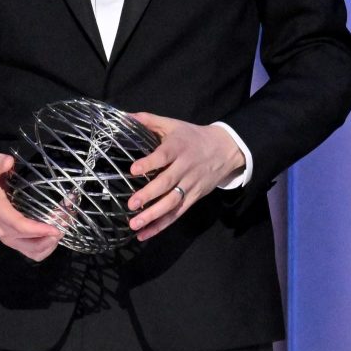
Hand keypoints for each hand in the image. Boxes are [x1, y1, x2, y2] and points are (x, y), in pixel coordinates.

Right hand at [0, 153, 62, 261]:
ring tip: (63, 226)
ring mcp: (9, 239)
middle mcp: (3, 230)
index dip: (39, 230)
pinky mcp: (14, 243)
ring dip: (51, 243)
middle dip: (52, 234)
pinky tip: (54, 234)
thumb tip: (9, 161)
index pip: (19, 226)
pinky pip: (33, 253)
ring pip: (34, 251)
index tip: (56, 228)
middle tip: (66, 218)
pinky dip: (47, 248)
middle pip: (31, 241)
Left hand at [125, 113, 245, 241]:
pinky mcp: (194, 198)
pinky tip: (145, 234)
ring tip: (135, 225)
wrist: (226, 149)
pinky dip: (162, 225)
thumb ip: (148, 120)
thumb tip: (124, 116)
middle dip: (149, 195)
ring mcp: (191, 185)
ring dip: (154, 216)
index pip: (163, 156)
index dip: (150, 163)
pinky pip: (178, 214)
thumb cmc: (192, 136)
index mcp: (178, 148)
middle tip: (131, 205)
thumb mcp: (172, 124)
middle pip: (167, 183)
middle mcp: (185, 168)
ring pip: (173, 203)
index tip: (134, 170)